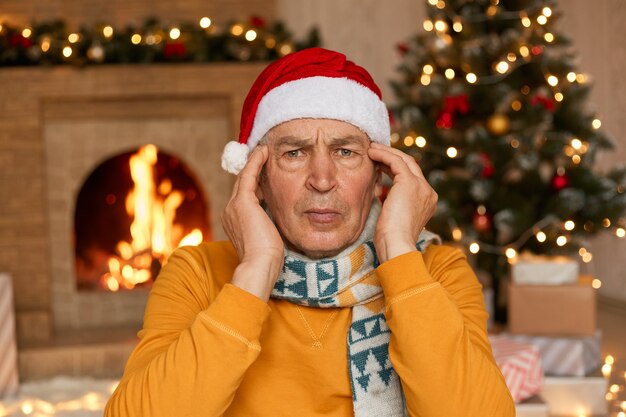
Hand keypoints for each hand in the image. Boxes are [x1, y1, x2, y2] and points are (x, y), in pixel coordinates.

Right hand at [221, 146, 283, 300]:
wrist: (260, 266)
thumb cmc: (267, 258)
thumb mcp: (266, 237)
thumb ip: (266, 225)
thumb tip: (274, 219)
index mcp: (234, 220)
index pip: (244, 195)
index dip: (254, 183)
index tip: (263, 174)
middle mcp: (230, 210)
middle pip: (242, 183)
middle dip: (252, 169)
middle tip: (263, 154)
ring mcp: (234, 205)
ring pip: (244, 177)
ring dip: (254, 162)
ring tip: (264, 150)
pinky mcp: (243, 202)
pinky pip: (249, 175)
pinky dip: (256, 162)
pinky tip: (264, 151)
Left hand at [367, 143, 436, 262]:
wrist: (396, 245)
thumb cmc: (391, 240)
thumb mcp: (395, 219)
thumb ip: (394, 204)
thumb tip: (381, 194)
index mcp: (427, 201)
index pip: (412, 177)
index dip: (395, 168)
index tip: (380, 164)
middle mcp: (428, 192)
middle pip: (411, 165)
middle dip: (392, 156)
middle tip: (375, 151)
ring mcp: (421, 186)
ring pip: (404, 160)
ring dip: (386, 152)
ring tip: (371, 149)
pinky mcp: (409, 182)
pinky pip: (395, 161)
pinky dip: (383, 154)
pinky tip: (371, 152)